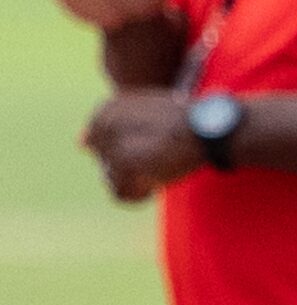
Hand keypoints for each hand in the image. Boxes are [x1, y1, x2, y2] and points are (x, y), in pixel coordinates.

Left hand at [83, 89, 199, 201]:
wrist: (209, 129)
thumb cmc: (186, 123)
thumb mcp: (146, 115)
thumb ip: (114, 124)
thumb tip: (80, 144)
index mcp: (106, 109)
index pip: (100, 147)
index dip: (131, 152)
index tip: (153, 146)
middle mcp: (103, 123)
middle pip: (105, 164)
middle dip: (131, 168)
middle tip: (159, 158)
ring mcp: (112, 144)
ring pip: (112, 180)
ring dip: (137, 181)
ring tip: (159, 168)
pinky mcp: (125, 163)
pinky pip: (120, 194)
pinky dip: (139, 194)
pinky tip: (157, 181)